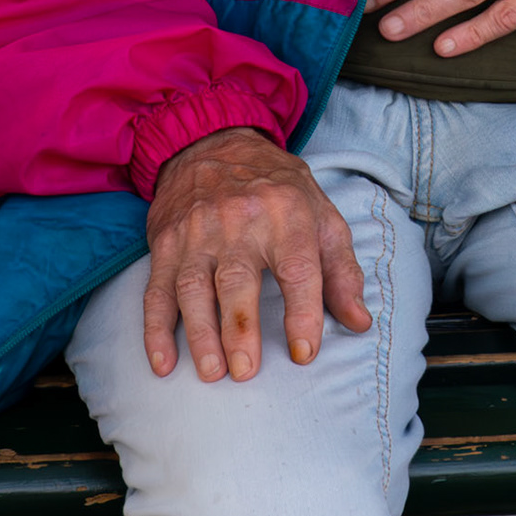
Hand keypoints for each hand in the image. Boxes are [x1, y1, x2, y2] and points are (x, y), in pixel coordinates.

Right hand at [142, 127, 370, 383]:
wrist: (213, 143)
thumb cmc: (277, 188)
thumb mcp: (321, 215)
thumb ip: (342, 270)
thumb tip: (360, 321)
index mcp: (286, 215)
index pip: (297, 269)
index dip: (303, 313)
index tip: (304, 353)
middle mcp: (238, 222)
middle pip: (237, 280)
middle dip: (240, 328)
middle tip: (246, 371)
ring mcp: (197, 233)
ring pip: (193, 287)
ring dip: (200, 333)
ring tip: (213, 372)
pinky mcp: (166, 243)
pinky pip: (157, 289)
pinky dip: (155, 329)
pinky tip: (162, 362)